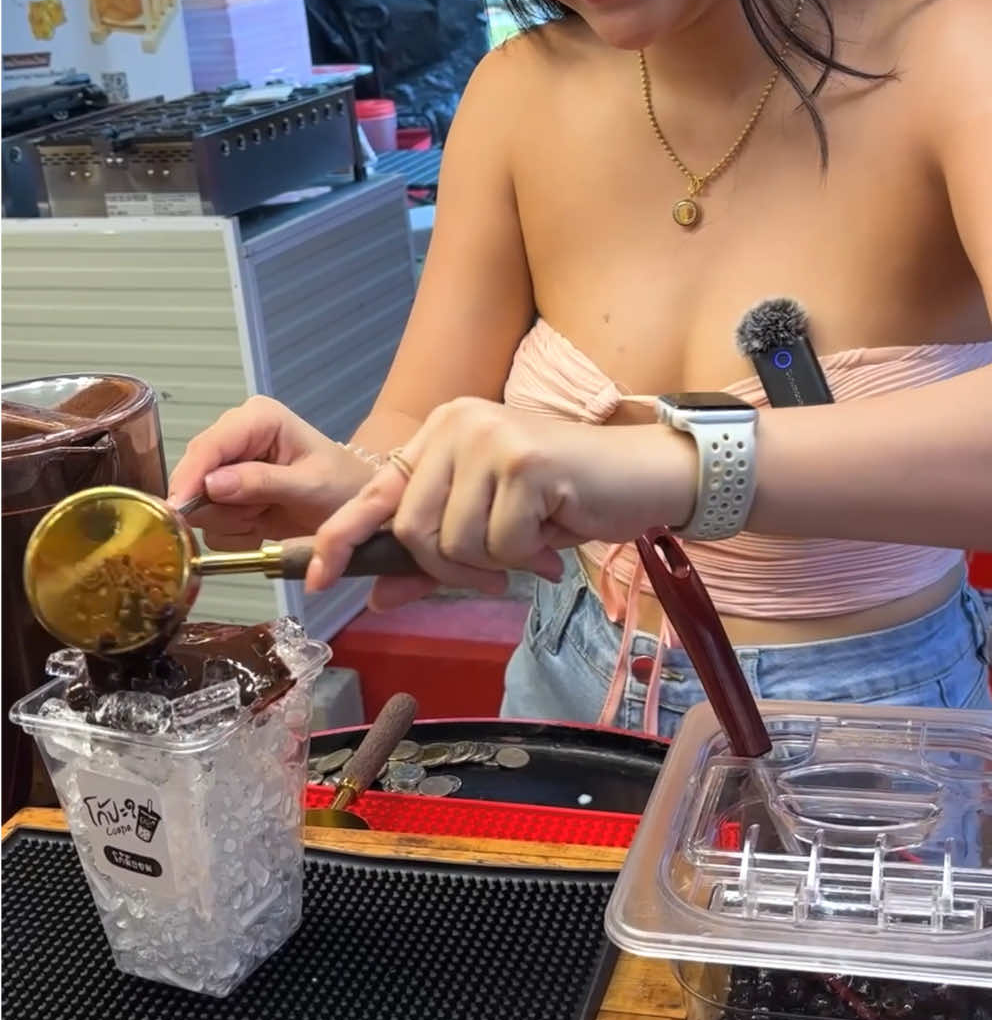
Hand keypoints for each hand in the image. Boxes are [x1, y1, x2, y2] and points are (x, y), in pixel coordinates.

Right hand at [167, 396, 371, 549]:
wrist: (353, 508)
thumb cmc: (343, 486)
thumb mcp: (311, 484)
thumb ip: (262, 483)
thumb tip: (211, 485)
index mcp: (257, 418)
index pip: (209, 445)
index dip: (190, 476)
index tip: (178, 507)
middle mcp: (234, 438)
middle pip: (194, 476)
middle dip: (220, 506)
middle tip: (256, 516)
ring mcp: (227, 468)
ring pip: (198, 505)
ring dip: (231, 522)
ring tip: (266, 516)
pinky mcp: (224, 496)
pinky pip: (210, 524)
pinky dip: (236, 534)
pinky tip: (261, 525)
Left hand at [305, 398, 695, 607]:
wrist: (648, 475)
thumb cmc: (570, 500)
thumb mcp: (494, 530)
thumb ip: (435, 557)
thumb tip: (377, 596)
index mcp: (441, 432)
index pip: (376, 491)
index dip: (340, 537)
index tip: (315, 579)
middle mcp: (458, 423)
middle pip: (412, 529)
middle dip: (451, 568)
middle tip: (499, 569)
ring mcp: (489, 438)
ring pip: (454, 542)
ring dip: (496, 562)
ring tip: (535, 539)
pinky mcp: (523, 461)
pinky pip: (499, 544)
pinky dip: (528, 555)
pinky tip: (556, 530)